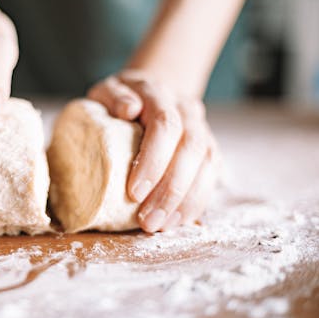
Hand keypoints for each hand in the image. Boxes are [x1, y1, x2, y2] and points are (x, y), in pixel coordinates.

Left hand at [88, 69, 219, 232]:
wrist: (148, 92)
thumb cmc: (118, 100)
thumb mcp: (106, 92)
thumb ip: (113, 97)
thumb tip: (128, 110)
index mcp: (159, 94)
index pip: (165, 125)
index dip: (153, 160)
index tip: (133, 192)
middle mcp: (186, 109)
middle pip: (191, 148)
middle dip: (170, 189)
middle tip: (148, 220)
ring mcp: (201, 127)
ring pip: (206, 164)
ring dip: (185, 200)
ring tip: (160, 225)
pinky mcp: (208, 147)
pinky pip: (212, 175)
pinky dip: (196, 201)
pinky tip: (177, 220)